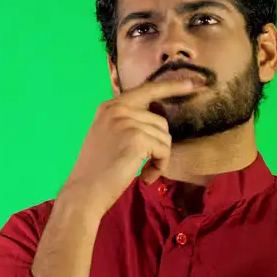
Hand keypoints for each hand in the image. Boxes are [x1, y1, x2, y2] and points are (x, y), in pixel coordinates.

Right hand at [59, 79, 196, 215]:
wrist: (84, 192)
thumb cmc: (97, 171)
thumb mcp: (108, 136)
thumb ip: (127, 122)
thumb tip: (158, 119)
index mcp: (110, 107)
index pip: (146, 90)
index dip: (171, 87)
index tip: (191, 84)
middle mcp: (117, 110)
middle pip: (160, 121)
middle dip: (158, 145)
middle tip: (145, 165)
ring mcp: (127, 122)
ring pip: (164, 137)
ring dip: (159, 159)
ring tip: (143, 172)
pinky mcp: (137, 138)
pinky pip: (164, 151)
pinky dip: (159, 167)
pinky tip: (145, 177)